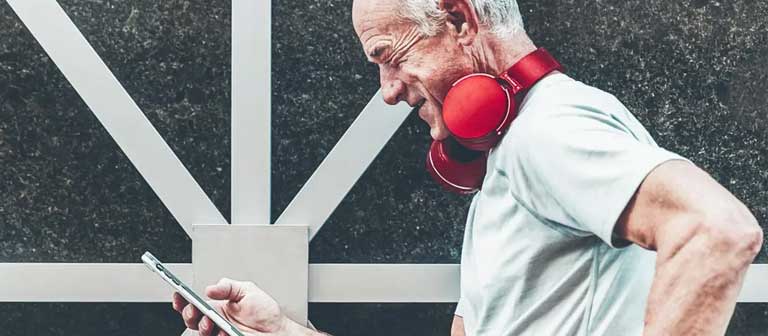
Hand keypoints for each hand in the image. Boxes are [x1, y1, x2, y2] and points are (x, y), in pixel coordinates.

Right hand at [172, 278, 288, 335]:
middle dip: (189, 314)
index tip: (179, 295)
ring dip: (202, 327)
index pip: (195, 303)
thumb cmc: (266, 312)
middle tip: (196, 311)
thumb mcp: (247, 290)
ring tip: (210, 322)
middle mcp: (216, 321)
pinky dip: (218, 335)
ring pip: (200, 333)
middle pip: (192, 320)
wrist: (278, 331)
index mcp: (218, 306)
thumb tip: (210, 288)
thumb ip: (228, 287)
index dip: (183, 300)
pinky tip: (225, 331)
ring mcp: (219, 333)